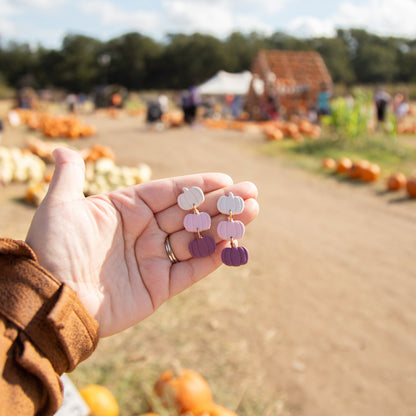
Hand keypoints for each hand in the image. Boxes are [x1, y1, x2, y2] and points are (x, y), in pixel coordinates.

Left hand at [26, 148, 258, 336]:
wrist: (50, 299)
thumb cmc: (53, 249)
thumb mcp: (59, 207)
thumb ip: (70, 178)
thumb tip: (63, 149)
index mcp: (125, 209)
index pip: (169, 192)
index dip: (196, 185)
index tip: (224, 179)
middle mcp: (143, 232)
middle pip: (189, 213)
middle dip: (220, 203)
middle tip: (251, 193)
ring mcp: (153, 259)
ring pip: (195, 239)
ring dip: (224, 226)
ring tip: (252, 212)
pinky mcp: (159, 287)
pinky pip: (191, 269)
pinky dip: (212, 257)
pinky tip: (233, 242)